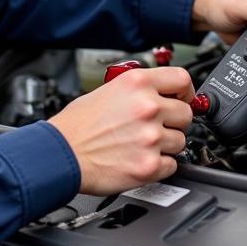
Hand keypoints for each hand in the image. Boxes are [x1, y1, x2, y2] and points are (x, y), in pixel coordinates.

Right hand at [48, 66, 194, 194]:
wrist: (60, 154)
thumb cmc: (77, 125)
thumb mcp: (107, 90)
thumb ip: (138, 91)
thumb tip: (161, 94)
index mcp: (137, 83)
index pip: (182, 79)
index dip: (185, 91)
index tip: (183, 98)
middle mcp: (148, 107)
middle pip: (186, 113)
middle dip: (174, 122)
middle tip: (155, 127)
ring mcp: (150, 137)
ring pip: (180, 141)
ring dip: (165, 145)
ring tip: (141, 145)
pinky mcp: (149, 165)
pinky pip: (172, 165)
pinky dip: (159, 166)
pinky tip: (139, 159)